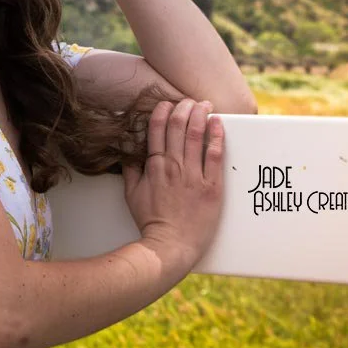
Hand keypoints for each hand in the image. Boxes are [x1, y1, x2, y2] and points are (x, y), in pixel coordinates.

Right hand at [122, 99, 225, 280]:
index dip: (163, 111)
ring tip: (205, 105)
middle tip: (190, 101)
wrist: (170, 246)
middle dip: (185, 108)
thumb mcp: (131, 195)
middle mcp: (174, 166)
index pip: (157, 129)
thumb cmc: (151, 222)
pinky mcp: (212, 187)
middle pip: (178, 126)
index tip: (168, 103)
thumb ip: (131, 172)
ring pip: (197, 135)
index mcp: (154, 166)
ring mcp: (194, 176)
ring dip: (201, 115)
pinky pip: (215, 155)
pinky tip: (218, 123)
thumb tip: (128, 154)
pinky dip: (217, 136)